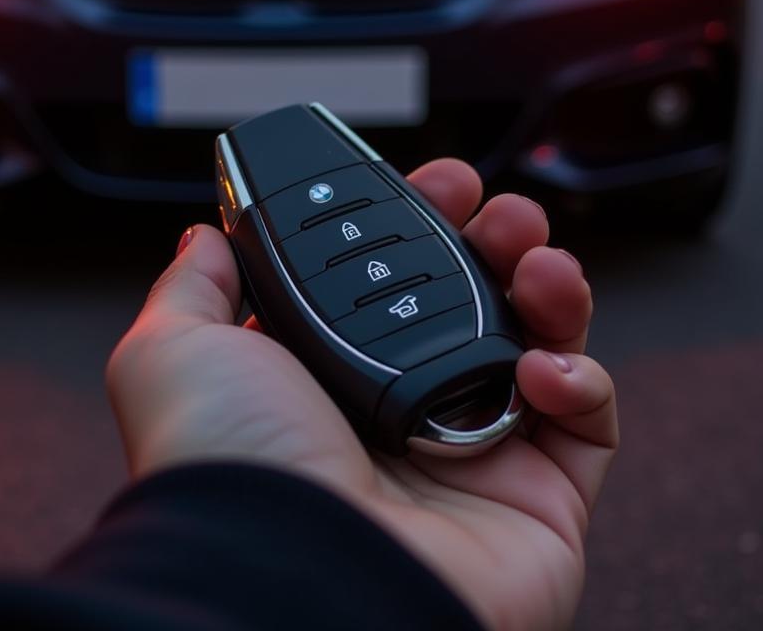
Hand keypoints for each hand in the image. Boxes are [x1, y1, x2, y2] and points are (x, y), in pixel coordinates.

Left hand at [106, 160, 617, 630]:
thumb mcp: (174, 350)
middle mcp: (400, 409)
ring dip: (550, 286)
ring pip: (538, 346)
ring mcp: (471, 454)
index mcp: (327, 371)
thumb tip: (206, 238)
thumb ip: (195, 287)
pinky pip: (587, 426)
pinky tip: (541, 369)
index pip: (390, 278)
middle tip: (499, 212)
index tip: (438, 182)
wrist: (291, 580)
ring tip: (538, 261)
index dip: (419, 222)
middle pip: (471, 301)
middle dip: (494, 240)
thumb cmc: (226, 469)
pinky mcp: (536, 502)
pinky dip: (583, 380)